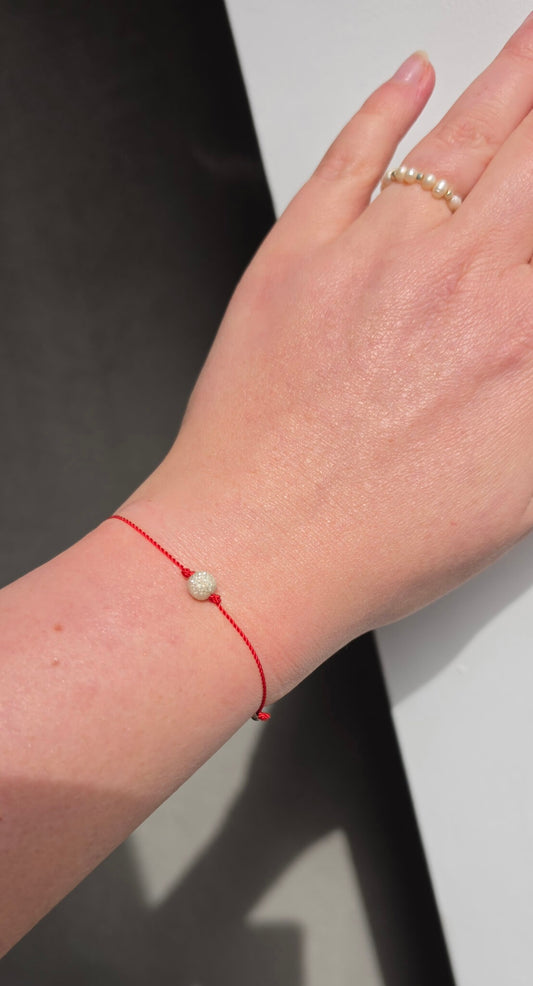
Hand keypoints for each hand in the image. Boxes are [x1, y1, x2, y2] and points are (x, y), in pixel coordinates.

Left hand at [120, 14, 532, 701]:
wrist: (256, 552)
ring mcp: (376, 256)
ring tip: (531, 40)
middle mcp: (463, 281)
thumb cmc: (374, 541)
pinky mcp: (299, 253)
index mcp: (524, 340)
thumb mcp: (517, 490)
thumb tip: (532, 356)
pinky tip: (413, 79)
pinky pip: (353, 154)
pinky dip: (386, 107)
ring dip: (512, 77)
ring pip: (464, 137)